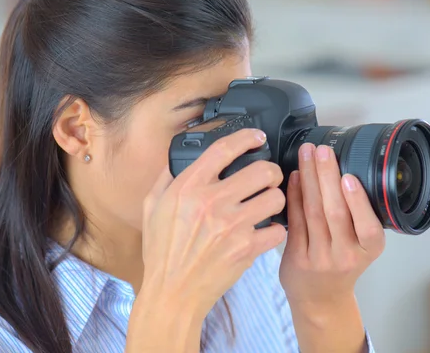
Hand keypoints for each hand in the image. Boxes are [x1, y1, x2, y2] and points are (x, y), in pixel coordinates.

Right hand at [140, 128, 286, 319]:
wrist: (172, 292)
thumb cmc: (162, 252)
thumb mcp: (152, 208)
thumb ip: (166, 179)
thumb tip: (178, 160)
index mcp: (188, 188)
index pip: (224, 149)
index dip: (246, 137)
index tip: (258, 137)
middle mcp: (212, 202)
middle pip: (262, 171)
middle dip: (271, 171)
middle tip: (268, 177)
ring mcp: (232, 226)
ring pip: (275, 198)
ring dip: (275, 199)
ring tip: (268, 204)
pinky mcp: (246, 249)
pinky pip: (277, 230)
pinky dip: (275, 230)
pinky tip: (266, 231)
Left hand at [280, 143, 384, 309]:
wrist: (321, 299)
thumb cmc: (342, 265)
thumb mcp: (361, 245)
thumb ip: (357, 216)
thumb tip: (342, 169)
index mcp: (368, 249)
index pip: (367, 226)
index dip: (357, 201)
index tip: (349, 176)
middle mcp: (345, 255)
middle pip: (335, 212)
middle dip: (327, 177)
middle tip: (322, 150)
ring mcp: (319, 258)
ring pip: (313, 213)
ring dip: (309, 180)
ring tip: (307, 155)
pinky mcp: (296, 258)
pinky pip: (295, 221)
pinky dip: (294, 196)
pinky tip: (294, 176)